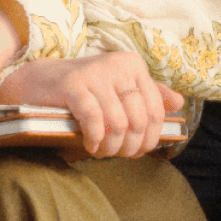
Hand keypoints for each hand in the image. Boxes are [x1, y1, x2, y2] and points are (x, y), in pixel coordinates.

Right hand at [0, 52, 183, 159]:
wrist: (40, 80)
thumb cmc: (85, 88)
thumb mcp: (120, 87)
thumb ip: (150, 94)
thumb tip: (180, 103)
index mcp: (134, 66)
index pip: (156, 109)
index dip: (151, 137)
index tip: (140, 152)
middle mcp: (119, 66)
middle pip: (139, 119)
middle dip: (130, 146)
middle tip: (118, 155)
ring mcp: (96, 74)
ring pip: (119, 123)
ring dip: (112, 147)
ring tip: (102, 152)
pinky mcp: (74, 85)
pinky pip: (94, 120)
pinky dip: (95, 140)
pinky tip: (89, 146)